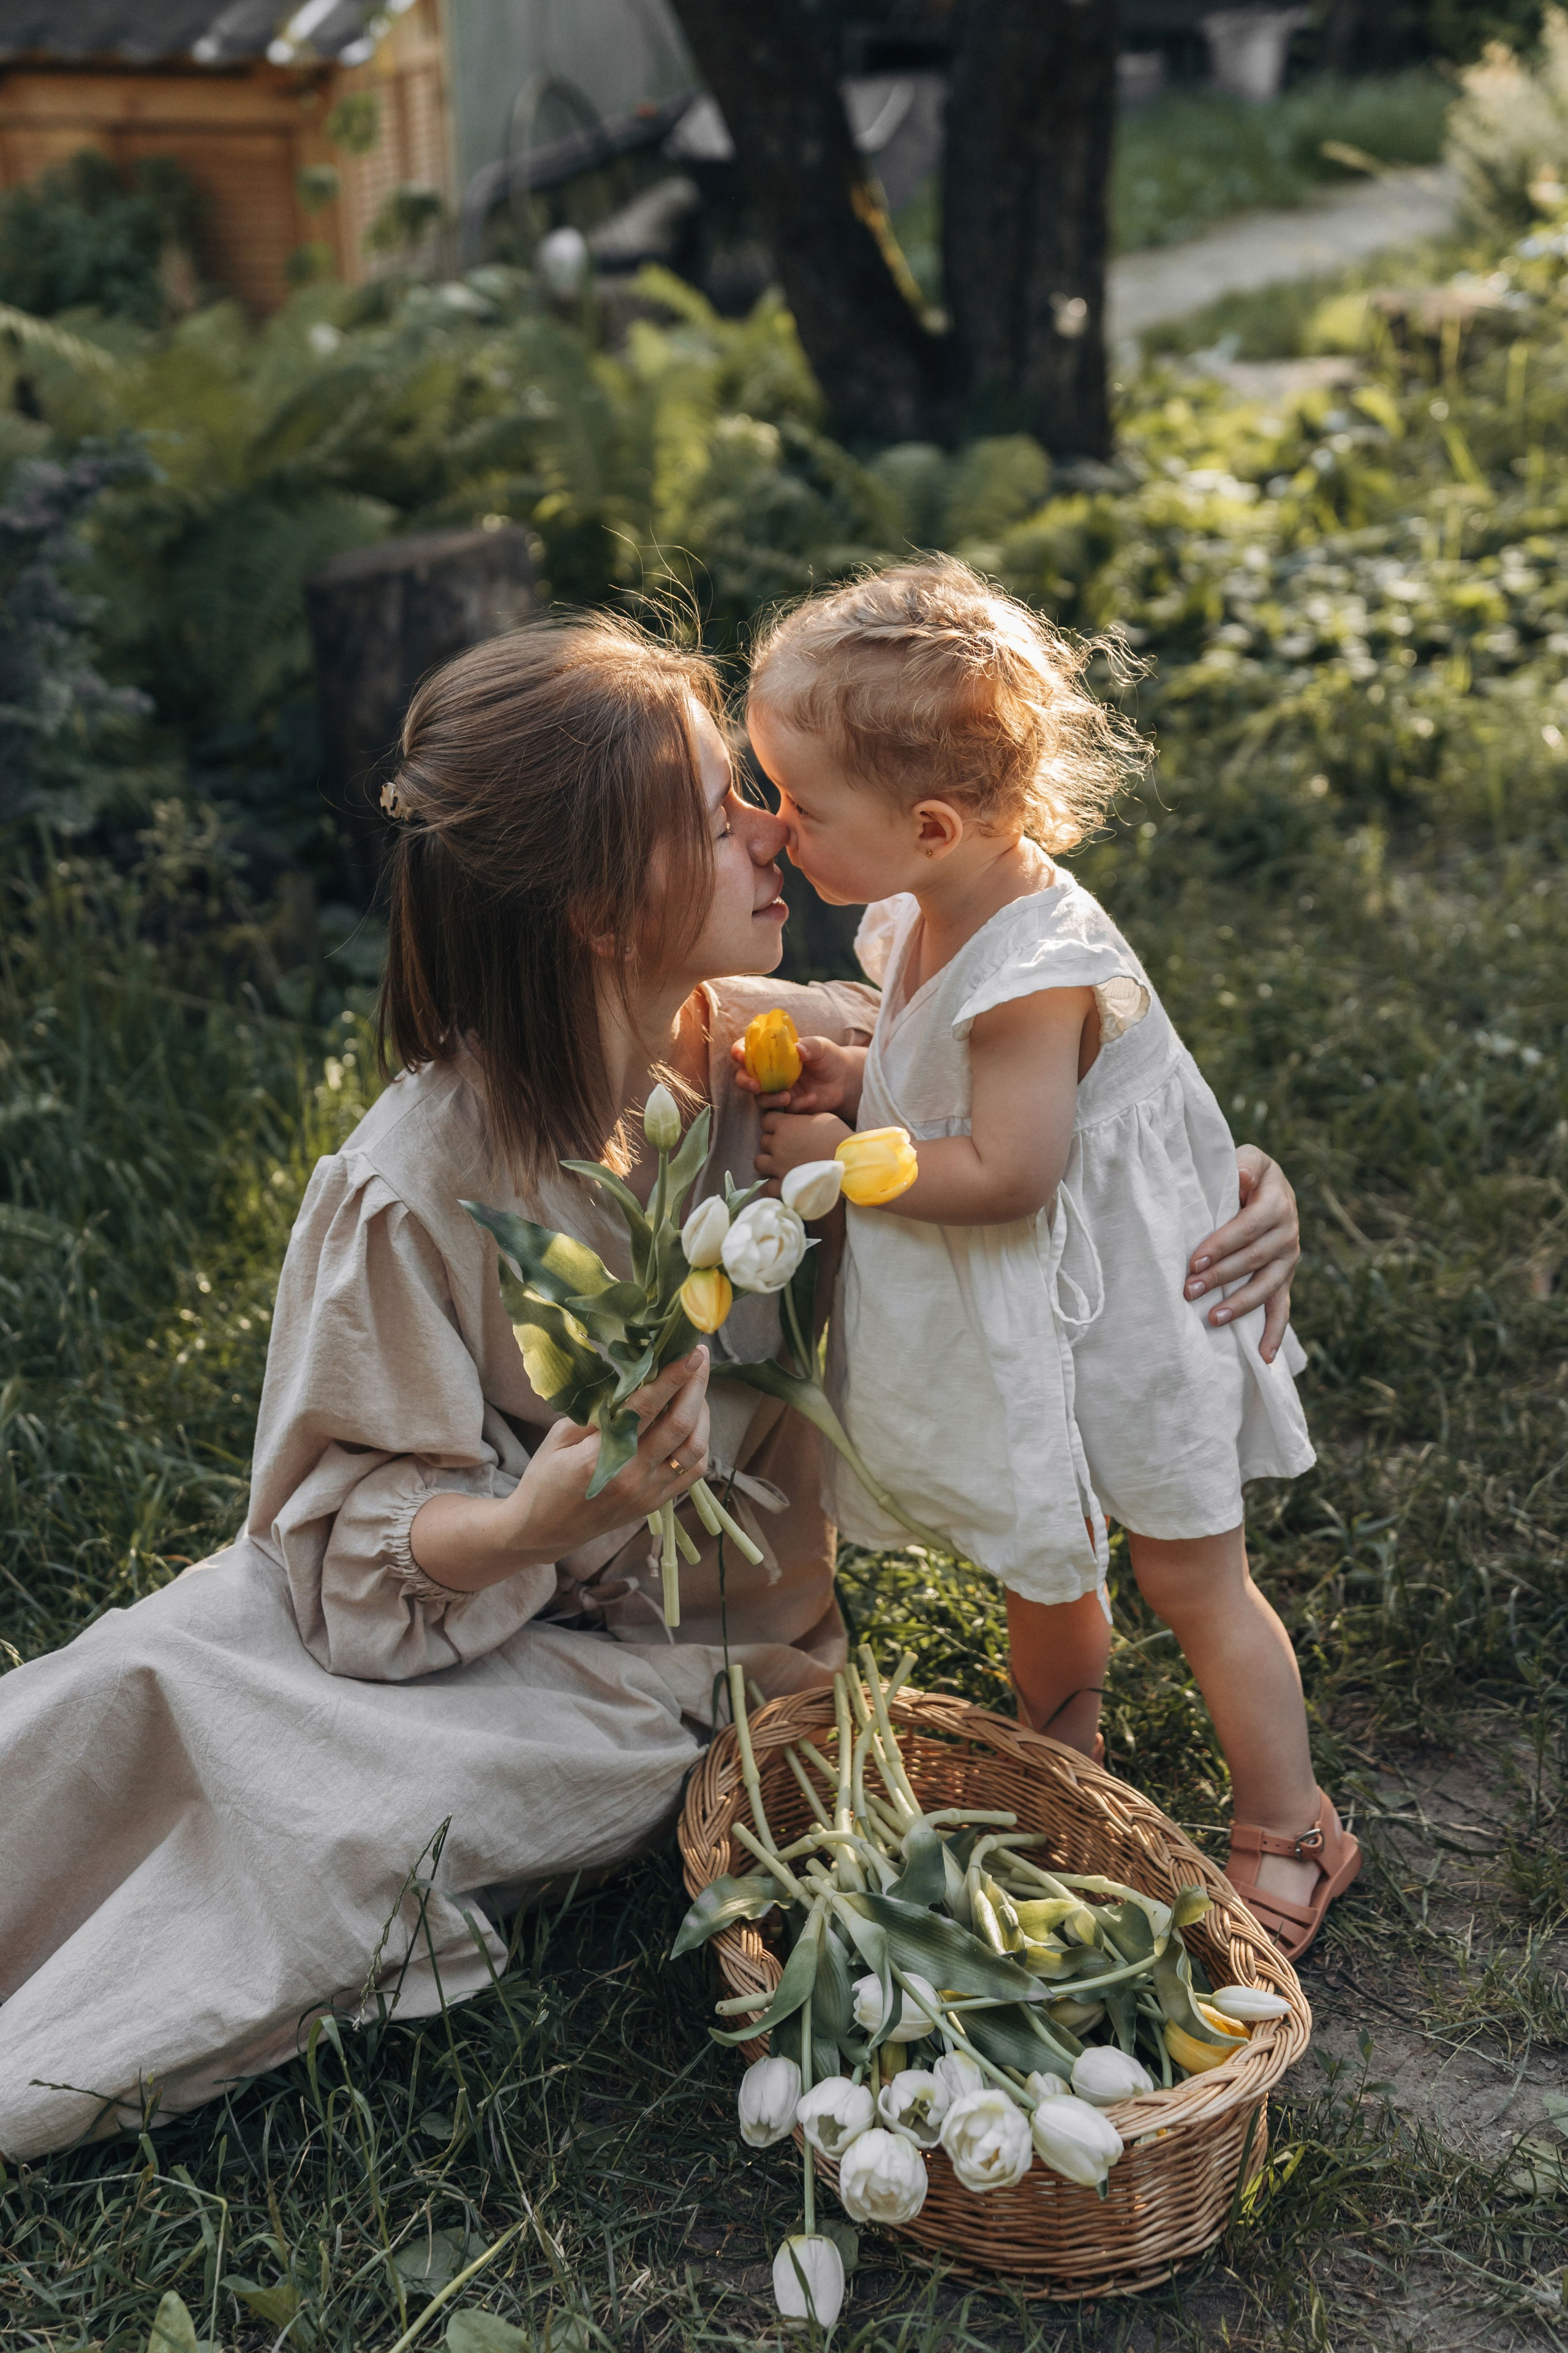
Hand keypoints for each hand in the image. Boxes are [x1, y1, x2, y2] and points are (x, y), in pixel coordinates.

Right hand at [408, 1349, 710, 1591]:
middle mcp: (629, 1477)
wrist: (543, 1531)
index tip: (692, 1352)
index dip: (673, 1377)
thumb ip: (596, 1413)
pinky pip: (692, 1472)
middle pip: (679, 1425)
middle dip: (695, 1386)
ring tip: (697, 1388)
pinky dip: (700, 1443)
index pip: (646, 1409)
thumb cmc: (545, 1477)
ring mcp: (646, 1494)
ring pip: (694, 1449)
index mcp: (598, 1458)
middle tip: (701, 1358)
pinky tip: (693, 1423)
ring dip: (702, 1414)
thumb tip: (633, 1380)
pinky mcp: (655, 1504)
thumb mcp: (559, 1437)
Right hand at [731, 1033, 864, 1116]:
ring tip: (787, 1097)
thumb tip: (798, 1049)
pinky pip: (784, 1110)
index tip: (740, 1056)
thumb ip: (810, 1045)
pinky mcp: (788, 1106)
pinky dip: (797, 1105)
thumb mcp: (821, 1047)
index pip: (747, 1050)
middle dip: (745, 1082)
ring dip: (769, 1099)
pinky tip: (813, 1098)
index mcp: (772, 1052)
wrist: (845, 1080)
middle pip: (744, 1077)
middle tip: (756, 1086)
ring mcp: (777, 1090)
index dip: (738, 1052)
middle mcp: (769, 1072)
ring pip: (760, 1099)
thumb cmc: (829, 1057)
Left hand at [756, 1108, 852, 1181]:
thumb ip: (803, 1119)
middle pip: (764, 1141)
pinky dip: (770, 1185)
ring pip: (759, 1162)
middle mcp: (778, 1145)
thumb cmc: (839, 1137)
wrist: (849, 1162)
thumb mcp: (822, 1117)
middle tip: (788, 1147)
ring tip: (781, 1164)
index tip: (785, 1128)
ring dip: (768, 1162)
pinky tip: (780, 1183)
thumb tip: (798, 1123)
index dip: (775, 1124)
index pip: (766, 1120)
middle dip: (774, 1143)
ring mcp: (778, 1166)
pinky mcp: (785, 1185)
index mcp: (785, 1126)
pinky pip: (766, 1187)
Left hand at [1186, 1147, 1299, 1362]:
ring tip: (1214, 1319)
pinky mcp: (1285, 1278)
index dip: (1221, 1244)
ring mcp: (1289, 1259)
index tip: (1195, 1260)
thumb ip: (1243, 1165)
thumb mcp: (1247, 1159)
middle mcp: (1288, 1232)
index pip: (1247, 1228)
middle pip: (1254, 1260)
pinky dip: (1274, 1334)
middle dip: (1220, 1277)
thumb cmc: (1246, 1172)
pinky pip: (1282, 1308)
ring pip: (1267, 1287)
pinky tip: (1264, 1358)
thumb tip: (1240, 1177)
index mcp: (1277, 1202)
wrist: (1269, 1184)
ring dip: (1241, 1305)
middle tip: (1188, 1290)